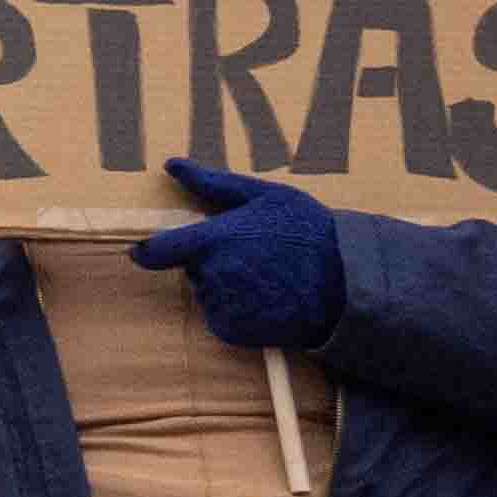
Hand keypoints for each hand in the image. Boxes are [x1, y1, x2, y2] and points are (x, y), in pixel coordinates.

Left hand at [142, 155, 345, 351]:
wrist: (350, 283)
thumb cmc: (311, 234)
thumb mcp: (268, 197)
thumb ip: (214, 183)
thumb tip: (172, 164)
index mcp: (212, 241)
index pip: (156, 251)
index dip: (149, 251)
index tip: (146, 251)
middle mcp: (212, 275)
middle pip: (194, 269)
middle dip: (214, 263)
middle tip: (255, 257)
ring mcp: (222, 306)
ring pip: (209, 294)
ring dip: (228, 288)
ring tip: (269, 278)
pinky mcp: (233, 332)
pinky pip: (222, 319)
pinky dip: (238, 312)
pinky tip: (269, 300)